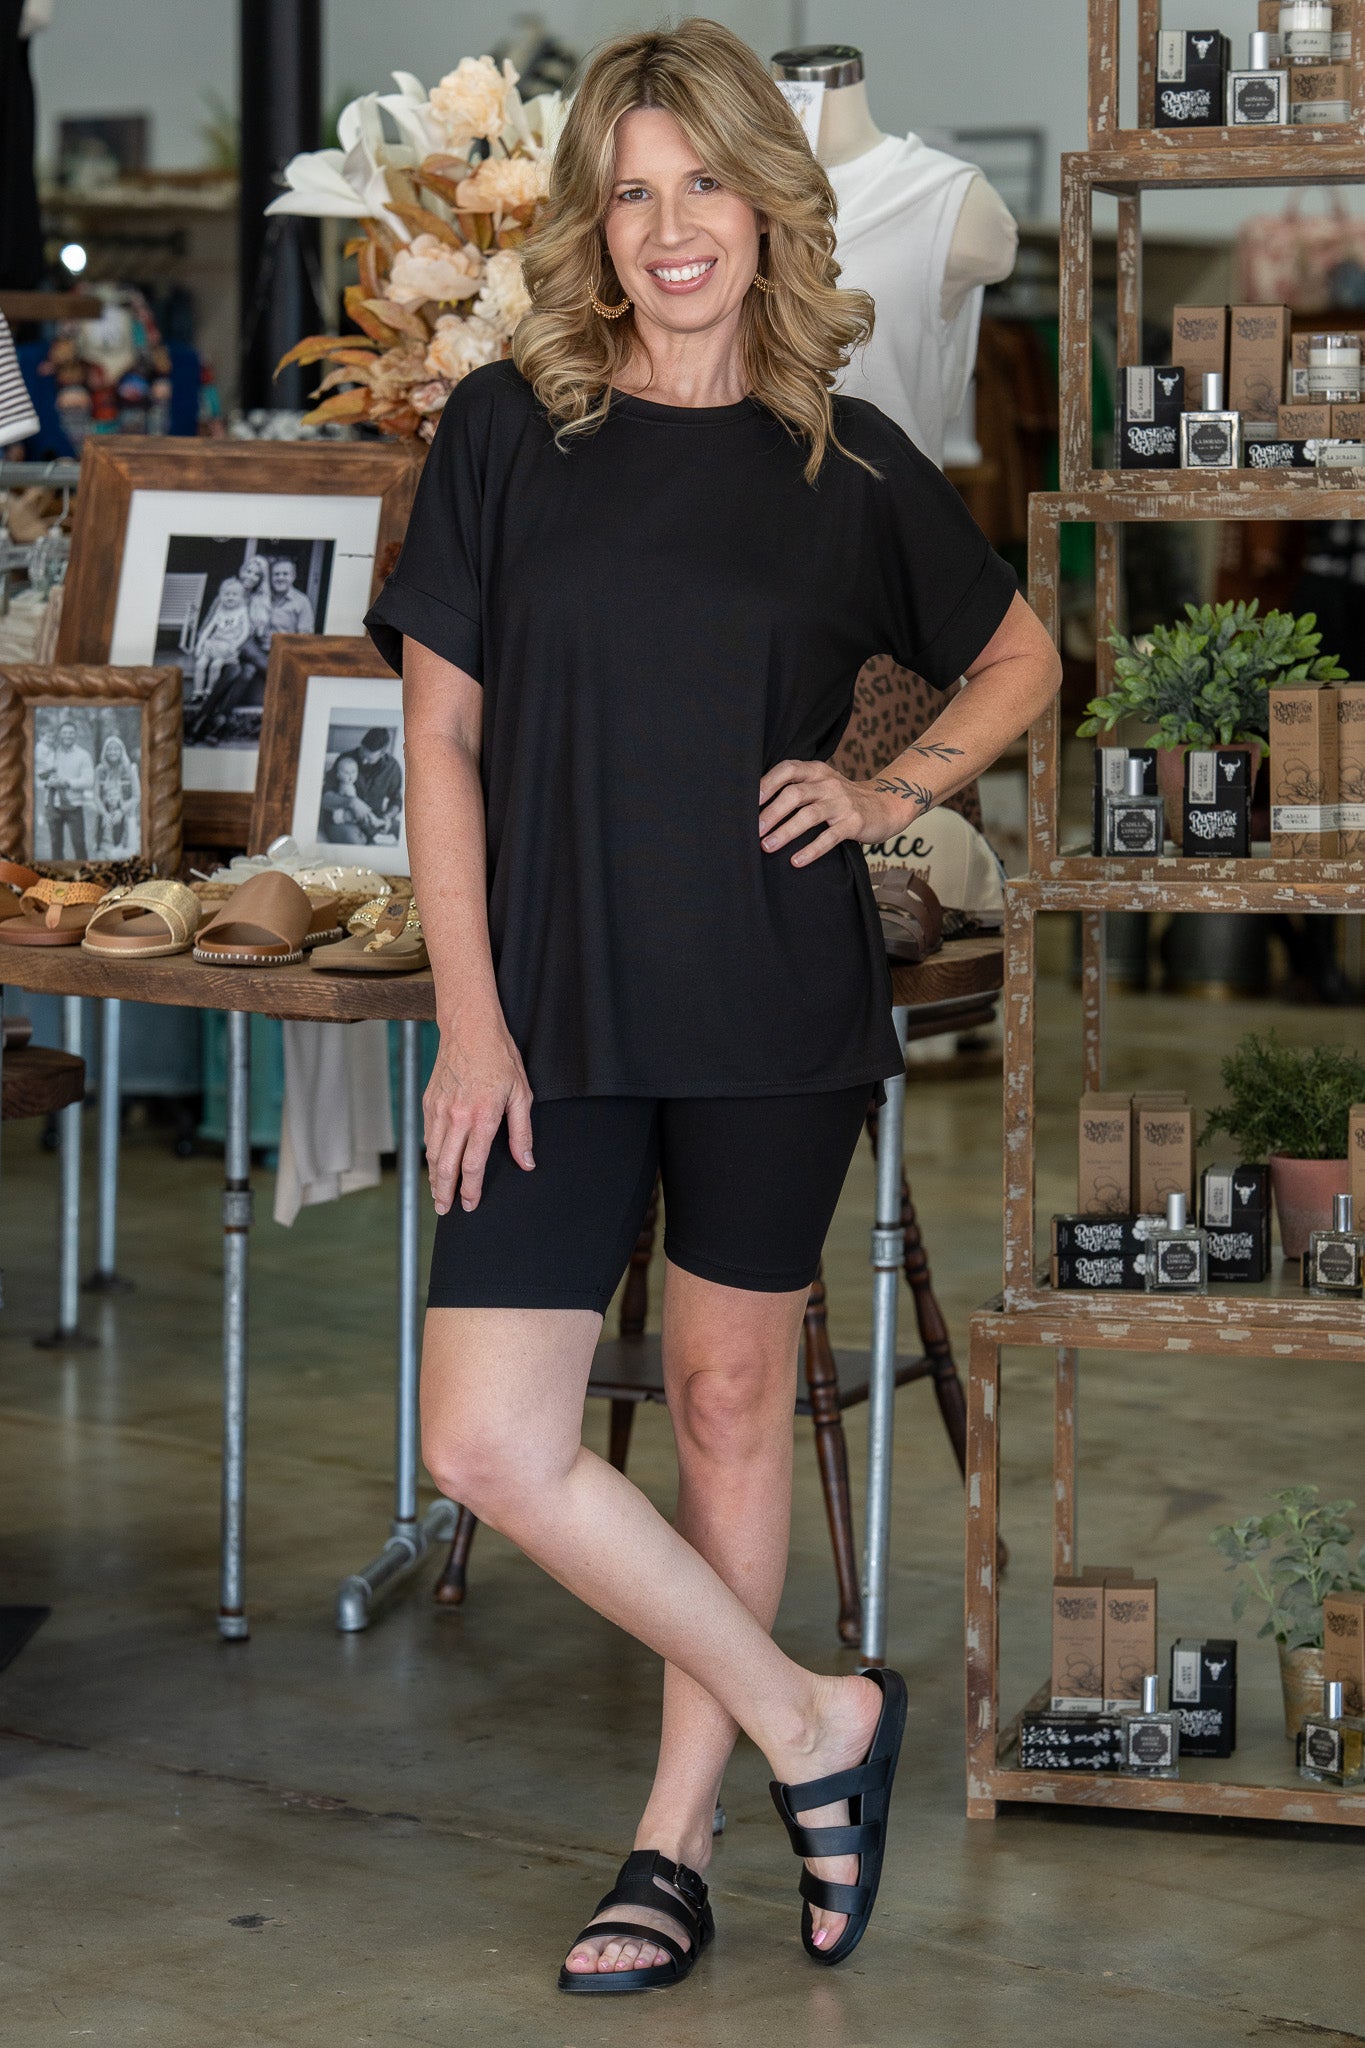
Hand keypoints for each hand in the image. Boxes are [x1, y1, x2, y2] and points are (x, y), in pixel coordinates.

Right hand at [423, 1013, 533, 1214]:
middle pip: (446, 1165)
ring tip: (438, 1194)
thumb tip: (527, 1162)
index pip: (472, 1164)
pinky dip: (430, 1154)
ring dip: (434, 1177)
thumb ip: (522, 1132)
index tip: (470, 1204)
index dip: (471, 1190)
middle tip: (445, 1210)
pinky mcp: (428, 1101)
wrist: (469, 1028)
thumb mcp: (521, 1094)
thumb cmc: (499, 1057)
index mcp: (482, 1116)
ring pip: (432, 1153)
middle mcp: (456, 1116)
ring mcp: (438, 1109)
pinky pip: (427, 1135)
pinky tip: (435, 1164)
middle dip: (445, 1192)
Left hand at [757, 760, 921, 865]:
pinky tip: (796, 861)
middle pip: (795, 794)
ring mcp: (842, 803)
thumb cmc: (843, 799)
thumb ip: (797, 788)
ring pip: (809, 815)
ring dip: (785, 831)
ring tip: (767, 846)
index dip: (768, 782)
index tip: (751, 799)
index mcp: (817, 771)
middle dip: (771, 813)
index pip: (789, 769)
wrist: (886, 806)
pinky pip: (829, 837)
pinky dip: (811, 850)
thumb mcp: (822, 785)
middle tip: (753, 830)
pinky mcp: (854, 823)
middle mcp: (829, 784)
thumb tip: (757, 806)